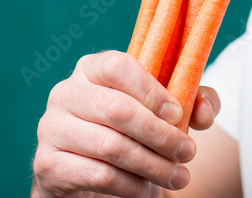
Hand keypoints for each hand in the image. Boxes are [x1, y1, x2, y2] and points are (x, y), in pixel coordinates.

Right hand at [31, 50, 220, 197]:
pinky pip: (98, 175)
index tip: (178, 114)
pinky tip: (148, 189)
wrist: (88, 172)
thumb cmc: (130, 130)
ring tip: (178, 177)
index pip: (118, 66)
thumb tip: (203, 110)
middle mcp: (66, 92)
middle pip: (118, 109)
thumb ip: (191, 100)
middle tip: (188, 153)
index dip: (151, 90)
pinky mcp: (47, 163)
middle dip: (161, 135)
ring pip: (111, 146)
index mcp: (91, 68)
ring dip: (152, 165)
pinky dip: (131, 185)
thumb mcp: (163, 109)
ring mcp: (51, 128)